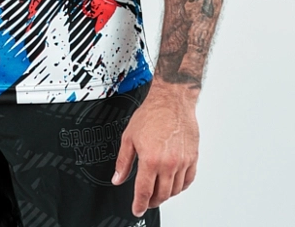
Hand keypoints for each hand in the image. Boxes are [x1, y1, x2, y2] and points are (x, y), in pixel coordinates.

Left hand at [112, 84, 198, 216]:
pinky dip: (180, 186)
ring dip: (166, 194)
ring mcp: (182, 162)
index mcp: (150, 159)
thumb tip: (117, 178)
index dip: (139, 204)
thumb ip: (123, 161)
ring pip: (175, 190)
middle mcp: (168, 163)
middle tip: (147, 200)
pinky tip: (174, 183)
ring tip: (158, 190)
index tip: (137, 209)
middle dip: (152, 201)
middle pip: (161, 194)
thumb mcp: (129, 137)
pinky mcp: (193, 158)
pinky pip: (188, 180)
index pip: (144, 191)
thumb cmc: (152, 114)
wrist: (172, 100)